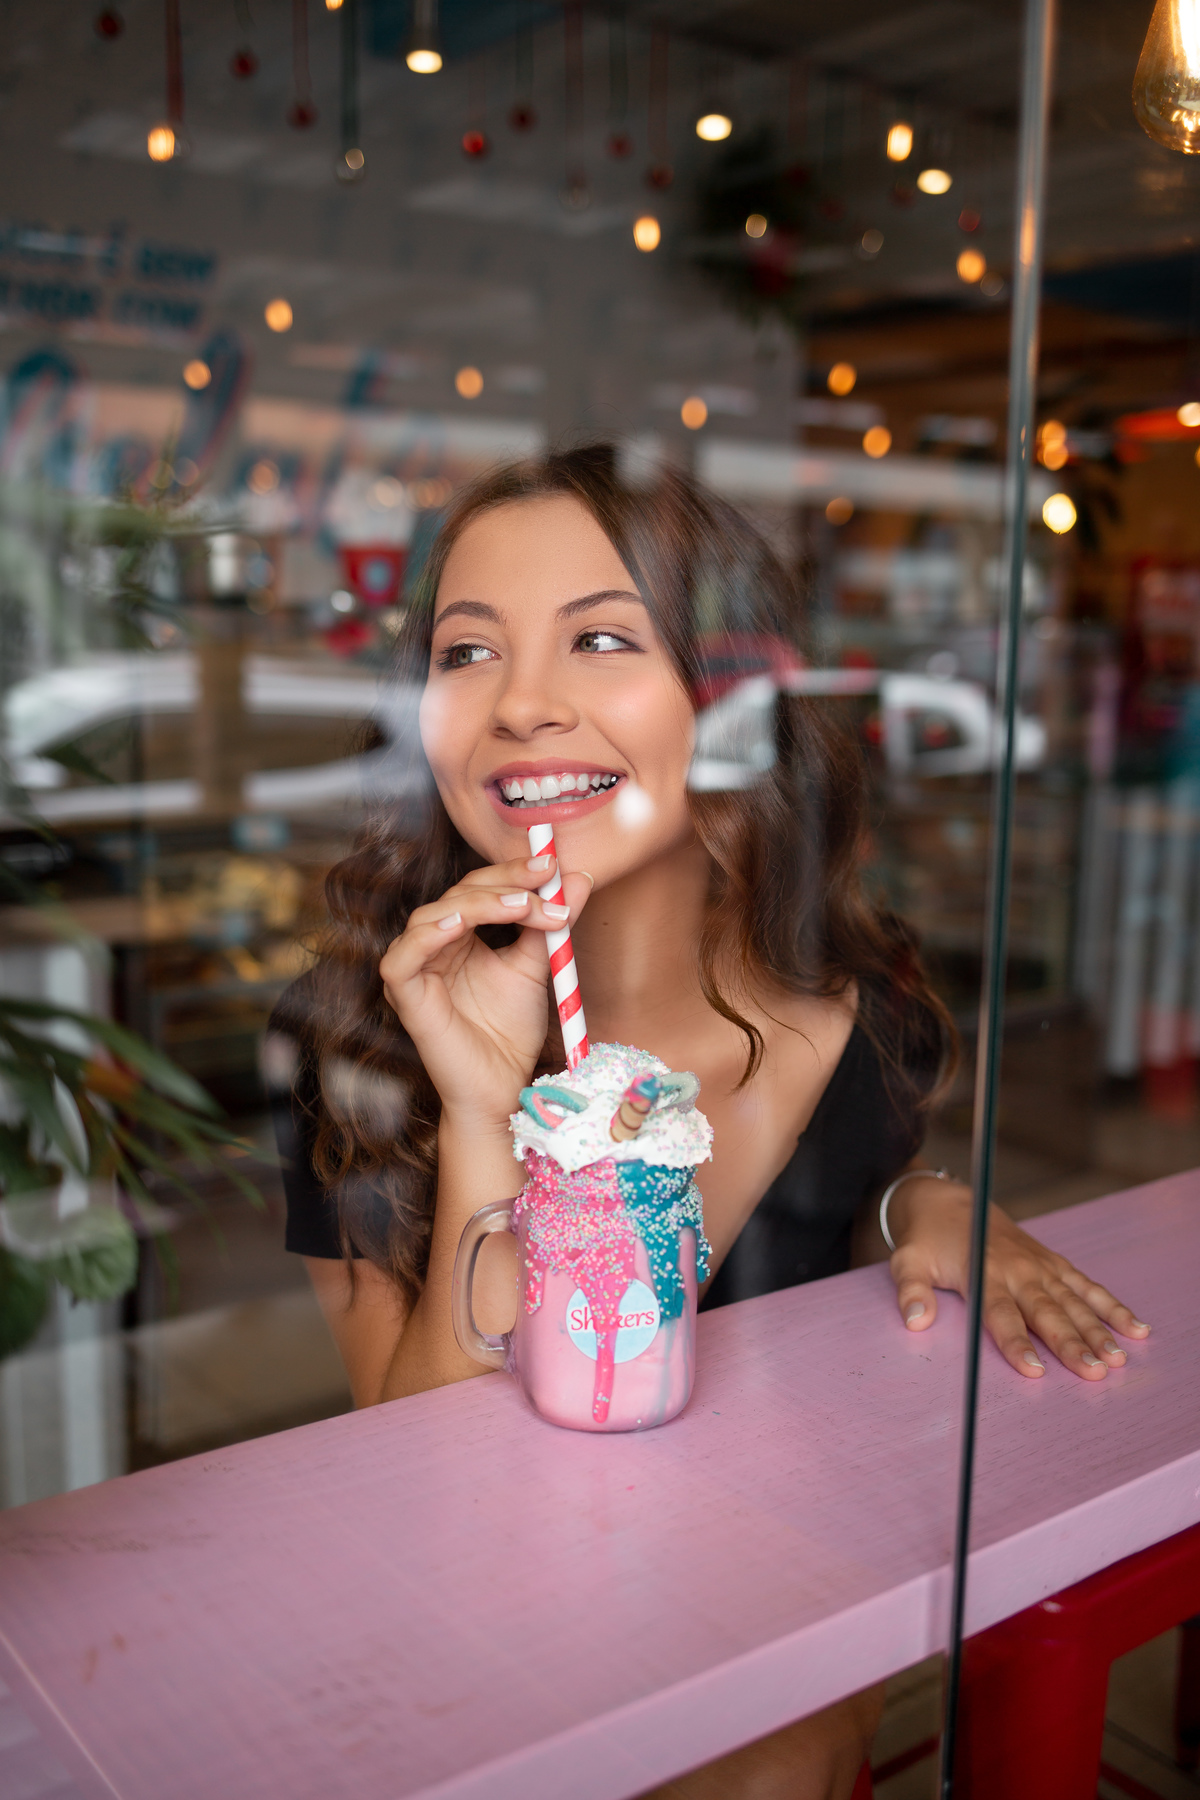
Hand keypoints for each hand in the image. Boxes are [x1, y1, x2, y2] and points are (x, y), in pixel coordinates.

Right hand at [378, 853, 591, 1136]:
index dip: (515, 872)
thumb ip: (551, 923)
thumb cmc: (511, 1033)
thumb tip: (580, 878)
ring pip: (433, 915)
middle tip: (546, 880)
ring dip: (479, 904)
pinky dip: (428, 936)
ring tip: (522, 905)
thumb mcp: (537, 967)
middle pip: (460, 893)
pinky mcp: (404, 995)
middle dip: (506, 882)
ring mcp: (416, 968)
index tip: (554, 865)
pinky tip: (460, 925)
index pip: (482, 887)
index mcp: (460, 935)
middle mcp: (434, 945)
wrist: (503, 1088)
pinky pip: (403, 957)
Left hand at [887, 1177, 1150, 1380]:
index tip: (1034, 1371)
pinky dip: (1112, 1306)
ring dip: (1099, 1330)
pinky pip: (1087, 1285)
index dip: (1017, 1343)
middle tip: (1095, 1372)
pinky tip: (1136, 1329)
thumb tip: (916, 1322)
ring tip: (1119, 1359)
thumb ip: (911, 1292)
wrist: (949, 1201)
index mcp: (983, 1273)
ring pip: (1074, 1301)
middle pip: (1047, 1312)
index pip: (1001, 1315)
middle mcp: (1018, 1270)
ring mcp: (1040, 1265)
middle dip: (1072, 1343)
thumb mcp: (907, 1262)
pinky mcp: (1053, 1262)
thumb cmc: (926, 1239)